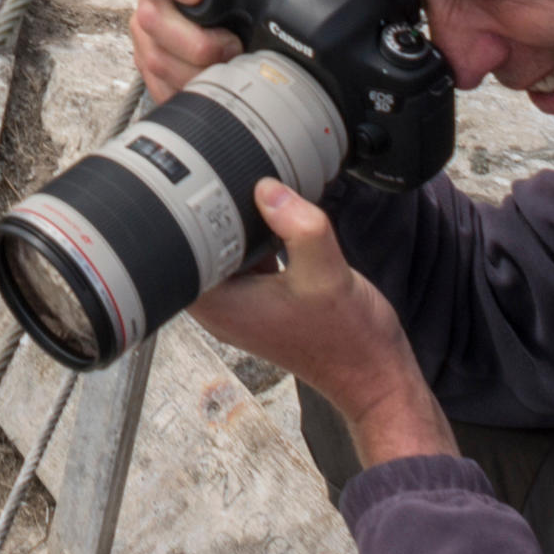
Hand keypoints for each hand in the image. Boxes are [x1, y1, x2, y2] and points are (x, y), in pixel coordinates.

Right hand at [118, 0, 332, 104]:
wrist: (245, 28)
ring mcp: (149, 34)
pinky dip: (187, 90)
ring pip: (155, 56)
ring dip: (195, 70)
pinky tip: (213, 87)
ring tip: (229, 70)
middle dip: (195, 40)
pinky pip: (158, 85)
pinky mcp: (152, 67)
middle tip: (231, 46)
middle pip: (151, 16)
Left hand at [188, 183, 453, 461]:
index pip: (177, 247)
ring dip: (240, 223)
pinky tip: (281, 222)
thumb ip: (299, 228)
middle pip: (197, 245)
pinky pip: (248, 258)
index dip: (187, 210)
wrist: (376, 375)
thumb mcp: (326, 275)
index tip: (204, 179)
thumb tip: (267, 189)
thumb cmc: (350, 340)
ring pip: (224, 248)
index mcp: (220, 305)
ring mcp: (241, 304)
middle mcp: (222, 307)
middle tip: (236, 180)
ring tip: (261, 199)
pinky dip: (259, 237)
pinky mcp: (262, 300)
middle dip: (216, 211)